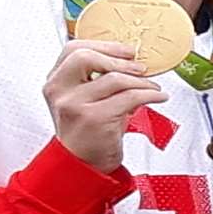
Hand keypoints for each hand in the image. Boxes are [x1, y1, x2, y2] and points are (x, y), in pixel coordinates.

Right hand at [44, 39, 167, 172]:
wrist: (83, 167)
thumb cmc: (86, 134)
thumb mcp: (83, 100)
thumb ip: (95, 78)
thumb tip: (128, 60)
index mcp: (55, 82)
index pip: (74, 49)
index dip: (104, 46)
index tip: (126, 50)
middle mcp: (60, 91)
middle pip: (87, 56)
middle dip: (119, 59)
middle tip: (140, 66)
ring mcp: (75, 104)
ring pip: (114, 78)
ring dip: (141, 81)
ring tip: (152, 86)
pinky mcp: (94, 118)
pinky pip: (129, 97)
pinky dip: (149, 94)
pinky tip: (157, 97)